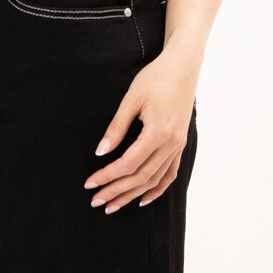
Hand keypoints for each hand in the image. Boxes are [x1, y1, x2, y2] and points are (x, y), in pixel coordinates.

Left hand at [83, 48, 197, 212]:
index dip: (108, 176)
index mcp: (158, 132)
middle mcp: (171, 144)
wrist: (182, 67)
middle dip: (116, 191)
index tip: (90, 183)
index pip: (129, 164)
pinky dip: (156, 189)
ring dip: (133, 194)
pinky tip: (142, 199)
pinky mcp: (180, 145)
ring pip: (155, 180)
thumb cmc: (155, 78)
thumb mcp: (132, 99)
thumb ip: (117, 127)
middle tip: (96, 200)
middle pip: (141, 177)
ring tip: (113, 205)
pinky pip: (169, 174)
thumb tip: (101, 152)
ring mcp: (178, 146)